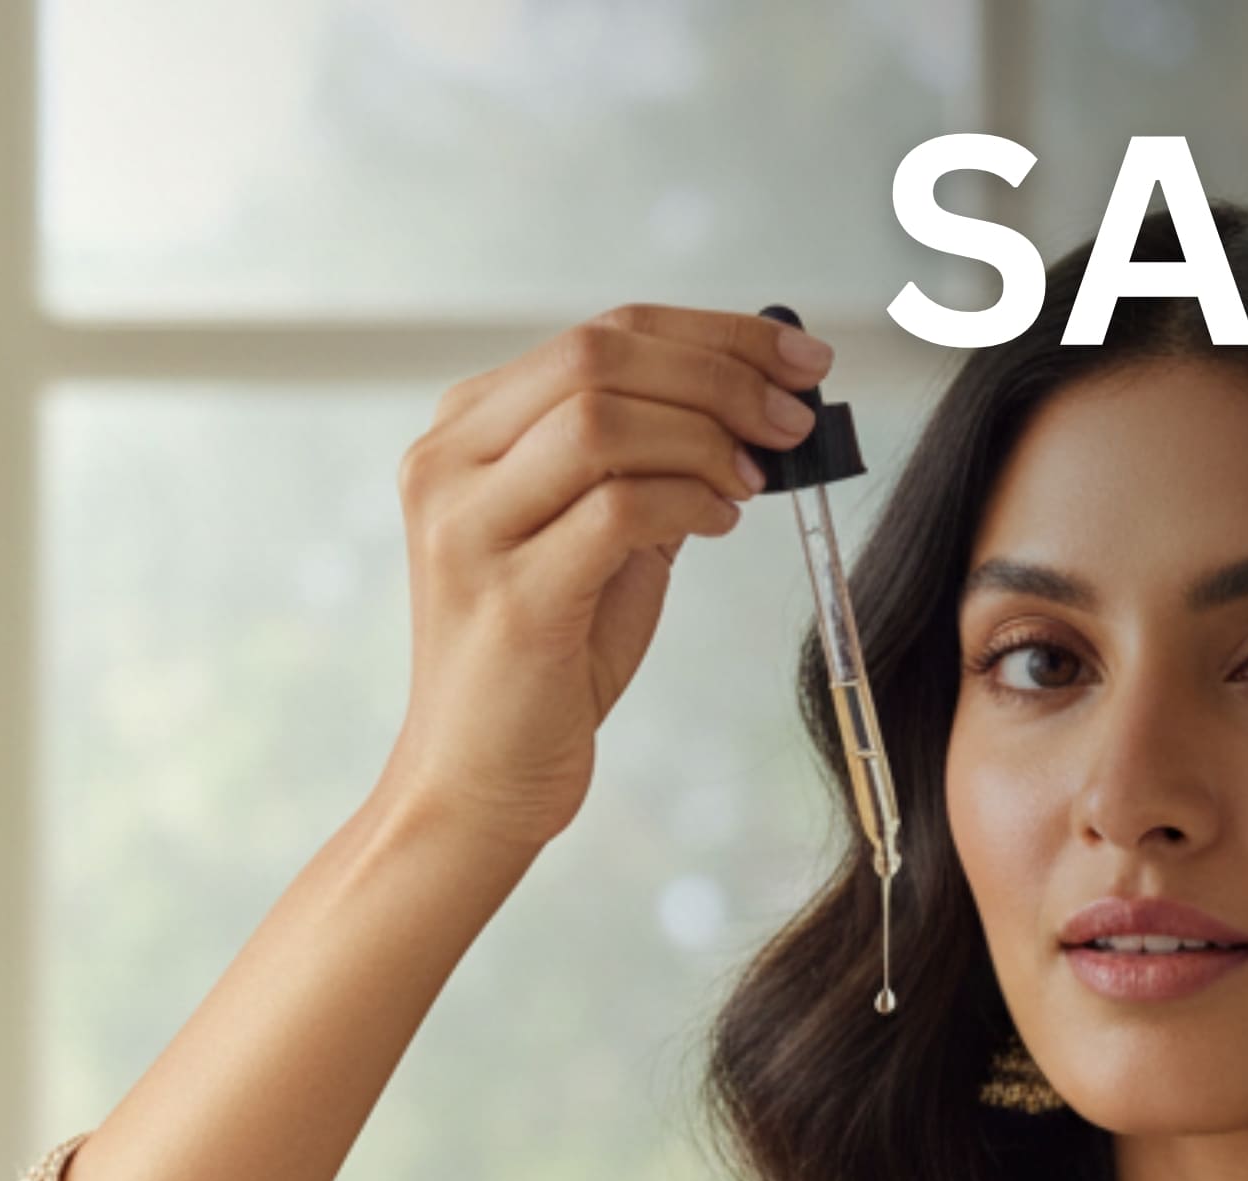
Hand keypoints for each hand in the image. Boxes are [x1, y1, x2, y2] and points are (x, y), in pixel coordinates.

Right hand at [377, 304, 827, 852]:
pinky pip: (617, 510)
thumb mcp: (598, 544)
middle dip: (720, 374)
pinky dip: (689, 504)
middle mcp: (449, 463)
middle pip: (598, 356)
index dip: (712, 332)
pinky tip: (722, 523)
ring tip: (758, 478)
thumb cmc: (545, 667)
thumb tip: (751, 403)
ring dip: (706, 438)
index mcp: (466, 432)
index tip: (798, 358)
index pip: (598, 335)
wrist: (478, 782)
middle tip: (795, 417)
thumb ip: (647, 469)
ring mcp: (469, 528)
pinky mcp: (510, 599)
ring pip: (602, 419)